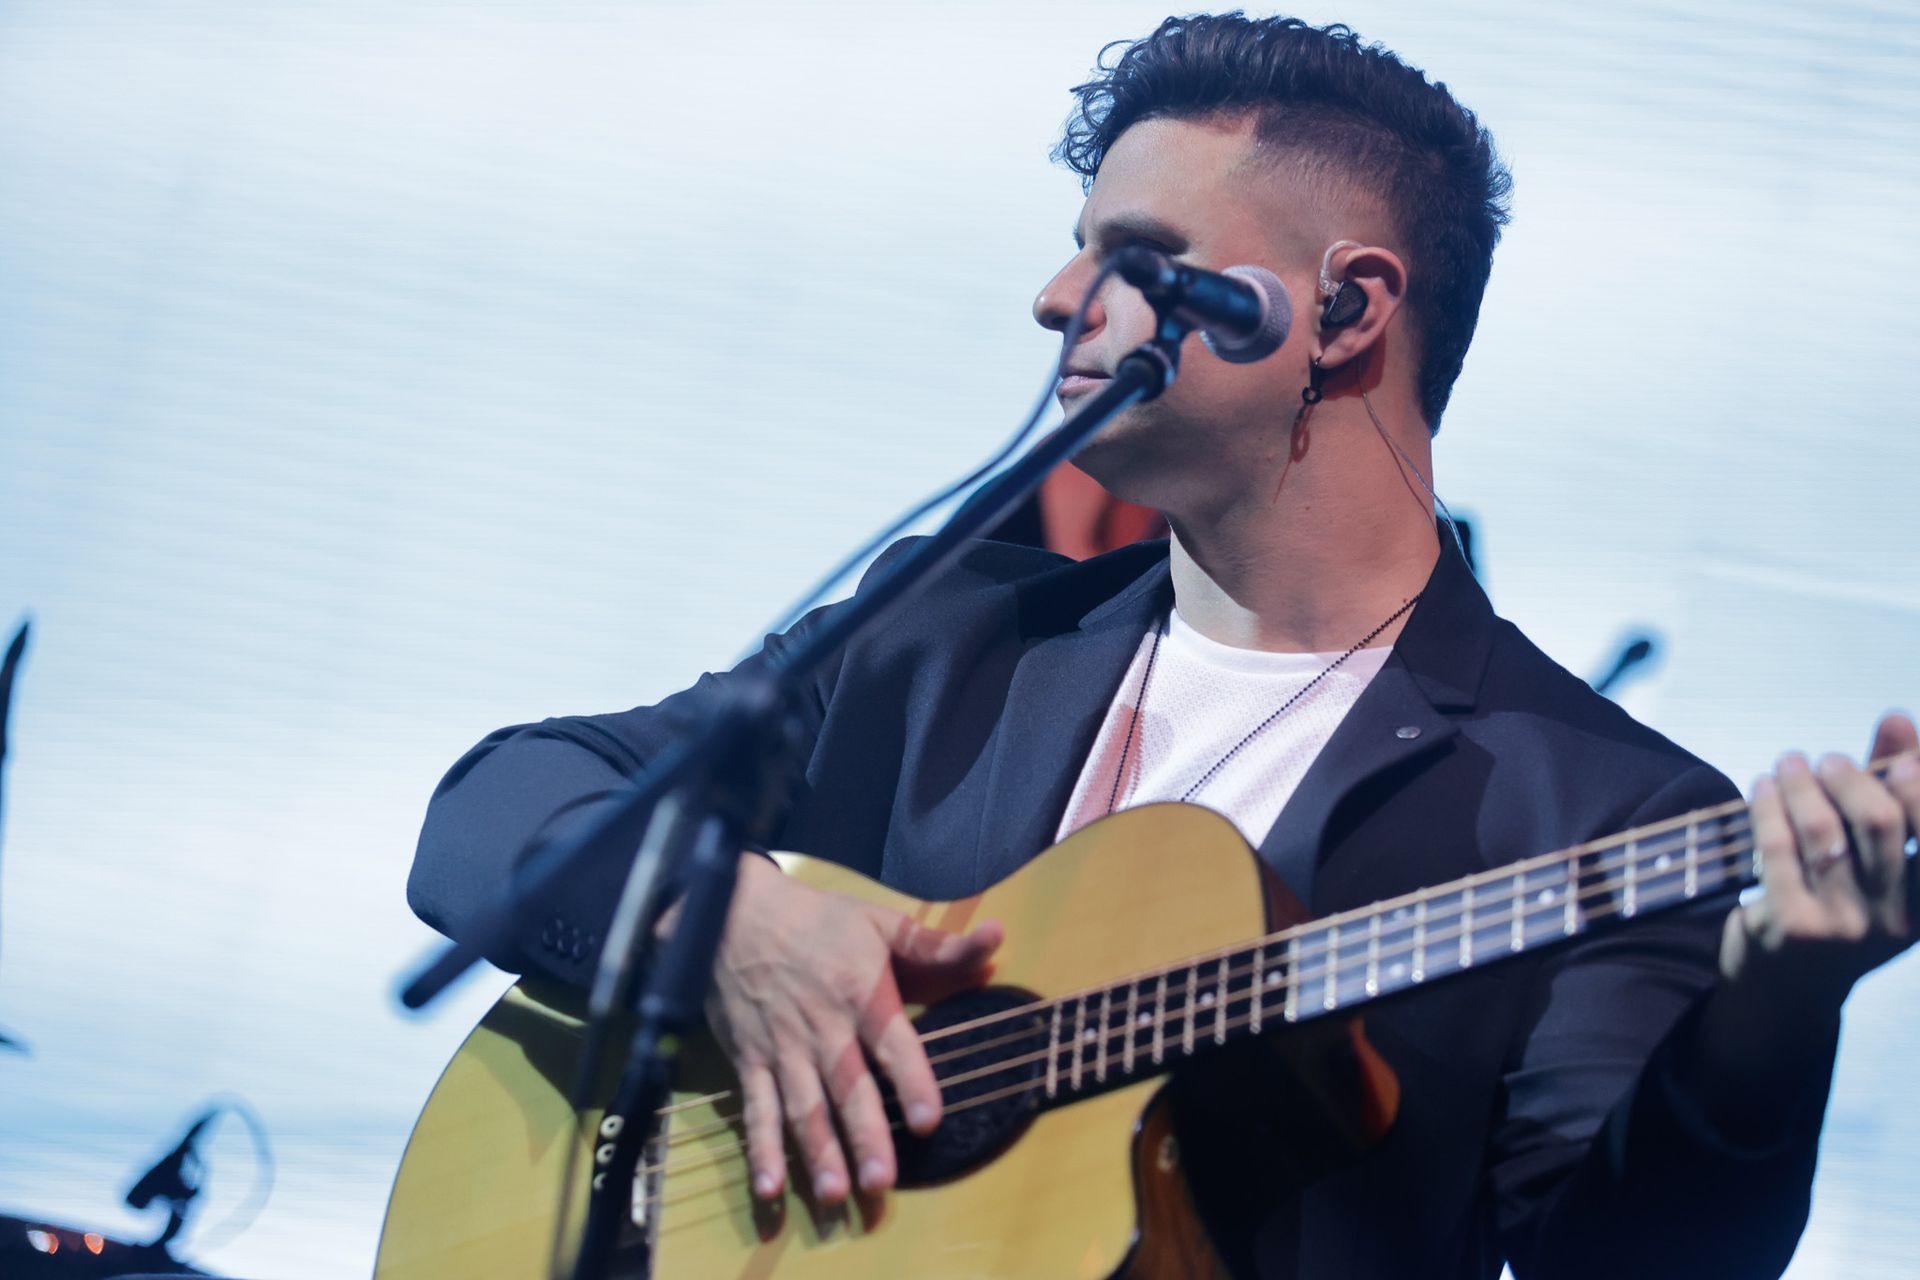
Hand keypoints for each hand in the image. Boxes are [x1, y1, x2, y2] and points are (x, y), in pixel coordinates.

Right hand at [706, 853, 1001, 1205]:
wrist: (733, 913)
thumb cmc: (819, 922)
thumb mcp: (880, 923)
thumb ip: (937, 946)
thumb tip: (997, 939)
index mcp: (861, 993)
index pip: (891, 1043)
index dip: (911, 1080)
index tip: (929, 1121)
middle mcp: (823, 1028)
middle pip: (847, 1087)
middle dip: (864, 1136)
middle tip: (882, 1183)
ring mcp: (783, 1049)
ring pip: (802, 1107)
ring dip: (818, 1152)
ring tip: (836, 1195)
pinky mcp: (749, 1061)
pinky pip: (756, 1109)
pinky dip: (761, 1149)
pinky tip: (770, 1188)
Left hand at [1719, 712, 1919, 1016]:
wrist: (1784, 994)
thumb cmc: (1837, 910)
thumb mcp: (1876, 866)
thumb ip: (1891, 792)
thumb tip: (1898, 718)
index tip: (1901, 761)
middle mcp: (1894, 921)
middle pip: (1880, 822)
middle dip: (1852, 778)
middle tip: (1828, 760)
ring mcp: (1842, 927)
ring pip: (1823, 830)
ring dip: (1803, 784)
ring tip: (1790, 763)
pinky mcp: (1790, 927)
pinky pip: (1777, 848)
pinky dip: (1769, 805)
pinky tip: (1763, 787)